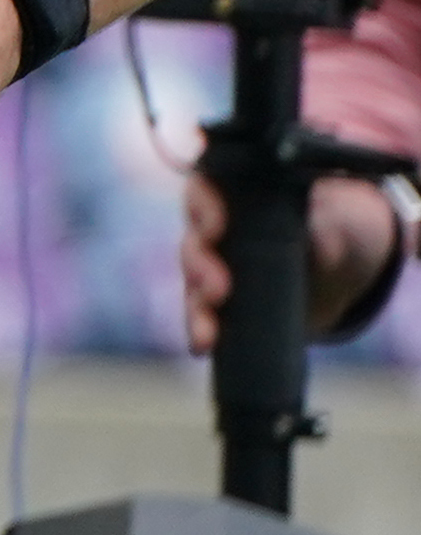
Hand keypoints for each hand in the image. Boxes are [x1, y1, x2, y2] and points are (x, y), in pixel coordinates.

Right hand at [181, 169, 411, 351]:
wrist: (342, 267)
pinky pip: (202, 311)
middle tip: (218, 289)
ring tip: (207, 331)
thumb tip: (321, 242)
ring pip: (191, 281)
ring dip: (196, 305)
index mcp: (235, 193)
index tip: (217, 228)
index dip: (204, 209)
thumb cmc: (335, 227)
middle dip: (199, 267)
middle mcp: (213, 226)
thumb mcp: (339, 223)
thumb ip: (326, 230)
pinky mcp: (219, 298)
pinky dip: (199, 328)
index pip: (204, 190)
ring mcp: (213, 264)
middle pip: (193, 241)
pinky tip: (202, 344)